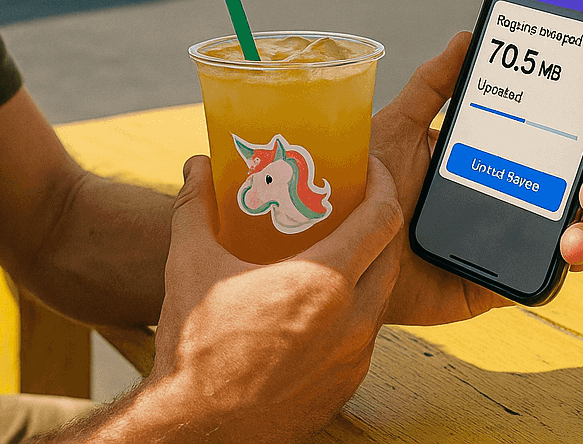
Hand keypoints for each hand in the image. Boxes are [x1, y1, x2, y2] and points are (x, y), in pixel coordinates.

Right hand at [144, 154, 402, 443]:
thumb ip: (195, 205)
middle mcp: (352, 319)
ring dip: (367, 268)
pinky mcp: (347, 384)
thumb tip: (196, 165)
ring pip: (381, 297)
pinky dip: (352, 312)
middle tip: (354, 205)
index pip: (382, 218)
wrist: (195, 425)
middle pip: (391, 254)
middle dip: (379, 222)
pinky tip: (319, 306)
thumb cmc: (194, 344)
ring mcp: (354, 357)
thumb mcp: (190, 263)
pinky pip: (364, 336)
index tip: (369, 168)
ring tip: (336, 251)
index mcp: (323, 281)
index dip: (383, 184)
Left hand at [371, 32, 582, 325]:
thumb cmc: (363, 190)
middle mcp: (515, 194)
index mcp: (495, 154)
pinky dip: (572, 259)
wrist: (339, 256)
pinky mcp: (504, 283)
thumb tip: (467, 36)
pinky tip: (569, 245)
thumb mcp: (395, 128)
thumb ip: (431, 85)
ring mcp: (514, 241)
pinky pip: (552, 275)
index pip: (559, 133)